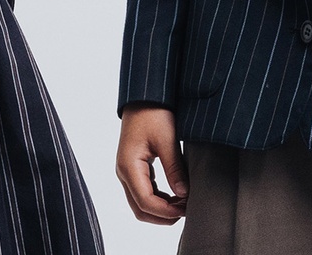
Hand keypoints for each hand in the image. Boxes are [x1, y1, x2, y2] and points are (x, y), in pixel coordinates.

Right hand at [116, 104, 187, 224]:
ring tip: (184, 203)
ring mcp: (127, 171)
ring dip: (161, 209)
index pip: (146, 202)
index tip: (187, 209)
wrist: (144, 97)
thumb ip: (174, 169)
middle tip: (187, 210)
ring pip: (140, 204)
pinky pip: (143, 192)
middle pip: (140, 209)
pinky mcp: (133, 168)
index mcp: (129, 166)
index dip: (167, 211)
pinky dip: (158, 200)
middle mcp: (124, 172)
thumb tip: (183, 195)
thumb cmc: (154, 113)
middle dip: (163, 216)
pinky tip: (176, 194)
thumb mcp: (168, 140)